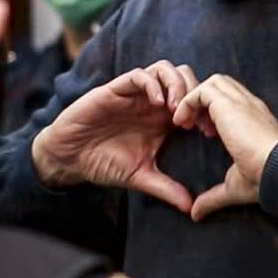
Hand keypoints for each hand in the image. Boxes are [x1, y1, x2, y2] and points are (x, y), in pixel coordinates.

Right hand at [32, 61, 195, 212]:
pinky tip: (156, 103)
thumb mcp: (140, 176)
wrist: (69, 158)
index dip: (205, 111)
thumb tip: (190, 207)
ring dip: (176, 85)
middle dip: (195, 93)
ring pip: (164, 69)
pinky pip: (139, 75)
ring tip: (176, 109)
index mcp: (162, 118)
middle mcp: (151, 101)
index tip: (209, 133)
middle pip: (184, 77)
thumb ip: (165, 188)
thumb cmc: (103, 163)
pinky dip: (152, 84)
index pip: (193, 99)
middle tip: (194, 120)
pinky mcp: (115, 89)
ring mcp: (134, 93)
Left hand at [172, 74, 277, 221]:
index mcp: (255, 120)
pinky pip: (202, 89)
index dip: (214, 113)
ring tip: (184, 122)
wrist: (277, 171)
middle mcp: (250, 106)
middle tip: (192, 125)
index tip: (205, 134)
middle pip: (223, 85)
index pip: (233, 101)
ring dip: (195, 98)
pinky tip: (182, 122)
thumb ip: (212, 196)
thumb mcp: (233, 187)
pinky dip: (188, 101)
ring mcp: (242, 102)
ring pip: (213, 82)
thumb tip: (196, 213)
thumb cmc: (263, 180)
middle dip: (204, 100)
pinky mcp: (229, 104)